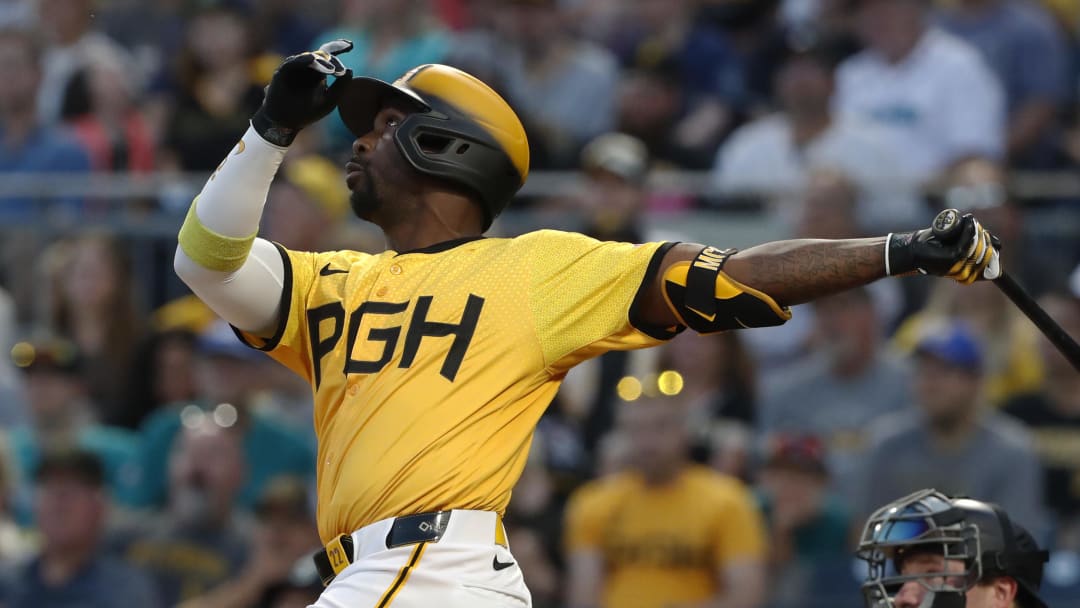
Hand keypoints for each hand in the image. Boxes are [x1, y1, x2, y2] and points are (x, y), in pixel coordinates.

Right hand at [252, 39, 352, 145]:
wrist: (286, 122)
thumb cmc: (308, 112)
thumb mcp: (329, 101)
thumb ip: (341, 87)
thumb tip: (350, 70)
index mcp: (319, 72)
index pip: (330, 57)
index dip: (340, 47)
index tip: (350, 45)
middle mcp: (308, 67)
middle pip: (321, 55)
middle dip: (331, 60)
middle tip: (339, 71)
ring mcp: (295, 68)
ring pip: (309, 58)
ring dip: (320, 62)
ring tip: (331, 70)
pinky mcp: (283, 71)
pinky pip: (293, 62)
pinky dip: (302, 60)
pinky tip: (311, 58)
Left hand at [886, 209, 1000, 283]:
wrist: (910, 252)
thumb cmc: (932, 248)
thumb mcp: (956, 246)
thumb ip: (972, 245)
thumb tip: (998, 244)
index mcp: (967, 272)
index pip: (990, 264)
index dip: (994, 249)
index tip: (993, 241)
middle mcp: (964, 272)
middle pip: (987, 254)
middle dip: (985, 238)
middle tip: (976, 226)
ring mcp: (958, 265)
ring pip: (977, 247)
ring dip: (977, 231)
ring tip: (970, 222)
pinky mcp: (951, 258)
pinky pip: (966, 243)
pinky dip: (969, 230)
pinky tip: (970, 222)